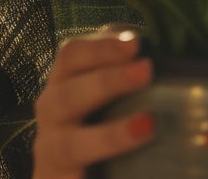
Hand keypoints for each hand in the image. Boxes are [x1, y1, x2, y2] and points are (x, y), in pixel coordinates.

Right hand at [31, 24, 156, 178]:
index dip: (100, 47)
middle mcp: (51, 114)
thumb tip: (157, 52)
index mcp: (63, 85)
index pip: (71, 57)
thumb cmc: (97, 130)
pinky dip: (97, 166)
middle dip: (107, 81)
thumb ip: (126, 77)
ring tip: (147, 125)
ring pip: (69, 144)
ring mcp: (50, 151)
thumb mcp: (110, 98)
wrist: (77, 172)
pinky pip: (71, 173)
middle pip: (67, 94)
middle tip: (146, 70)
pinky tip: (127, 160)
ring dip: (110, 135)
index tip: (135, 42)